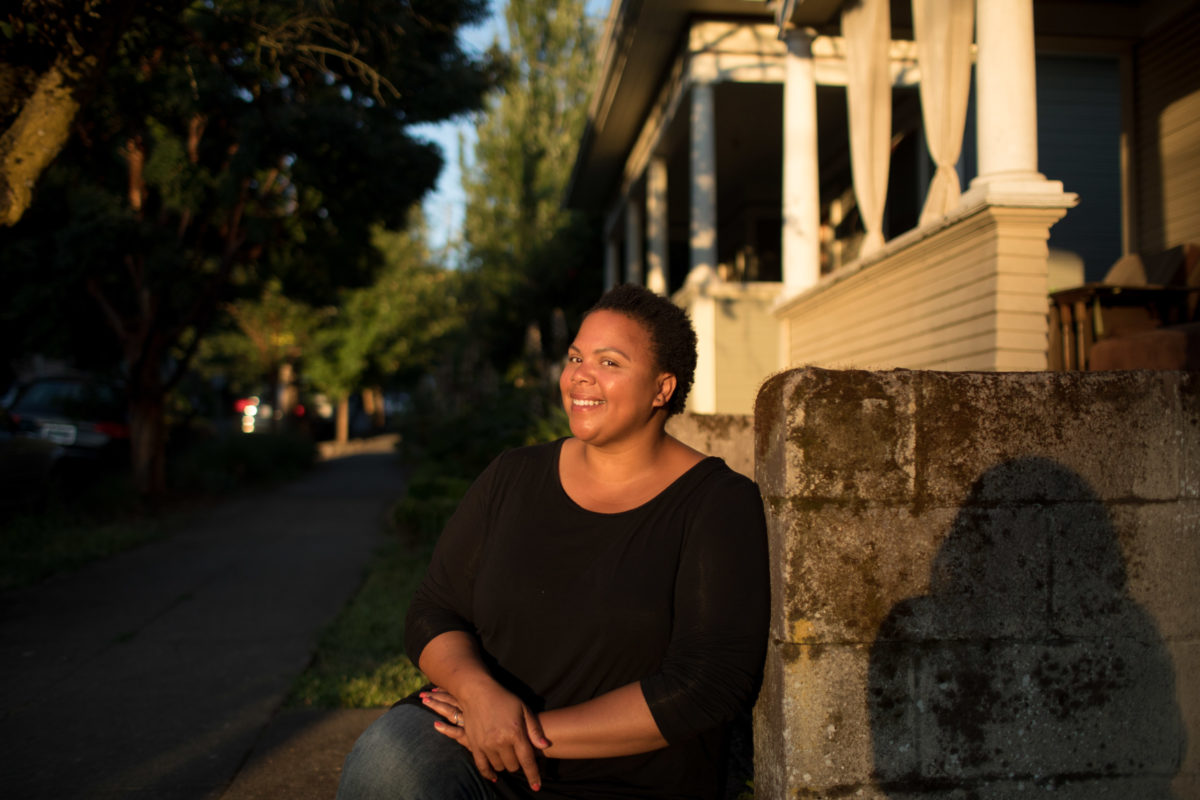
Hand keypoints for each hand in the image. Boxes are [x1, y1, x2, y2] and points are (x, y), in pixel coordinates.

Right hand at [421, 685, 549, 789]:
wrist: (477, 692)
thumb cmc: (504, 699)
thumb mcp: (524, 709)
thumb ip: (535, 729)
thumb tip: (545, 746)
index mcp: (515, 733)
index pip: (527, 761)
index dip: (533, 775)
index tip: (536, 787)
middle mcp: (500, 742)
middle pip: (514, 766)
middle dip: (519, 763)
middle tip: (519, 754)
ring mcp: (486, 745)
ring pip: (500, 767)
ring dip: (505, 764)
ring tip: (507, 754)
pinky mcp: (474, 746)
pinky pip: (482, 767)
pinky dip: (489, 773)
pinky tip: (494, 776)